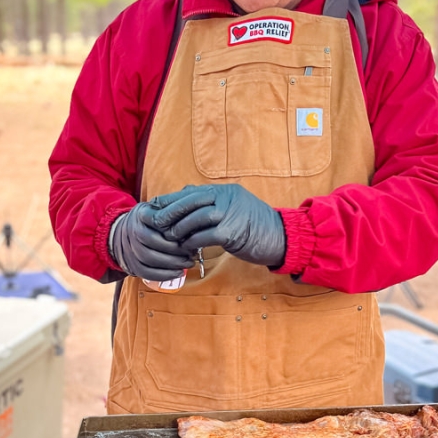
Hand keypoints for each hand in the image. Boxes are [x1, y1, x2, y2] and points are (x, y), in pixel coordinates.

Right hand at [109, 203, 194, 280]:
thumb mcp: (159, 206)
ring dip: (172, 264)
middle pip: (152, 243)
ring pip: (149, 259)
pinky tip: (179, 273)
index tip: (189, 237)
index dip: (173, 233)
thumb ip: (171, 211)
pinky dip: (164, 275)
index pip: (156, 224)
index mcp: (141, 215)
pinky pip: (146, 273)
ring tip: (188, 263)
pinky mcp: (132, 265)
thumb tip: (193, 219)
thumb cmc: (150, 217)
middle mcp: (132, 231)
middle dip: (175, 251)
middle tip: (191, 254)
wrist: (124, 230)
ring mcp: (130, 249)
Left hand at [150, 184, 285, 266]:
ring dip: (180, 228)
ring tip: (170, 236)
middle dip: (171, 211)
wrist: (281, 238)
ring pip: (196, 217)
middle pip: (191, 200)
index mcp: (226, 191)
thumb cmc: (254, 225)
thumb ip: (212, 202)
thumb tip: (185, 195)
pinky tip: (186, 247)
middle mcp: (227, 197)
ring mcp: (231, 213)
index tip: (156, 207)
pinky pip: (205, 235)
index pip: (192, 191)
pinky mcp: (233, 232)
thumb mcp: (233, 207)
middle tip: (156, 221)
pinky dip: (192, 241)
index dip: (172, 199)